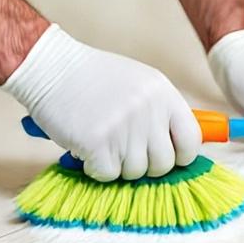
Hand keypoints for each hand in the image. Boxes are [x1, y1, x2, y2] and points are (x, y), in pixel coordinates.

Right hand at [2, 24, 201, 181]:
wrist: (52, 67)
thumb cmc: (91, 78)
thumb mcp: (137, 84)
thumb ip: (157, 113)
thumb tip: (175, 153)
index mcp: (162, 93)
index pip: (191, 140)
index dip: (180, 156)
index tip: (167, 157)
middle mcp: (148, 109)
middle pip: (163, 164)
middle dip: (144, 165)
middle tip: (123, 150)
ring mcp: (124, 126)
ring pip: (134, 173)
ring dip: (116, 164)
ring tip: (101, 138)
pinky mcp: (98, 143)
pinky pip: (107, 175)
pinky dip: (94, 167)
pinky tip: (85, 144)